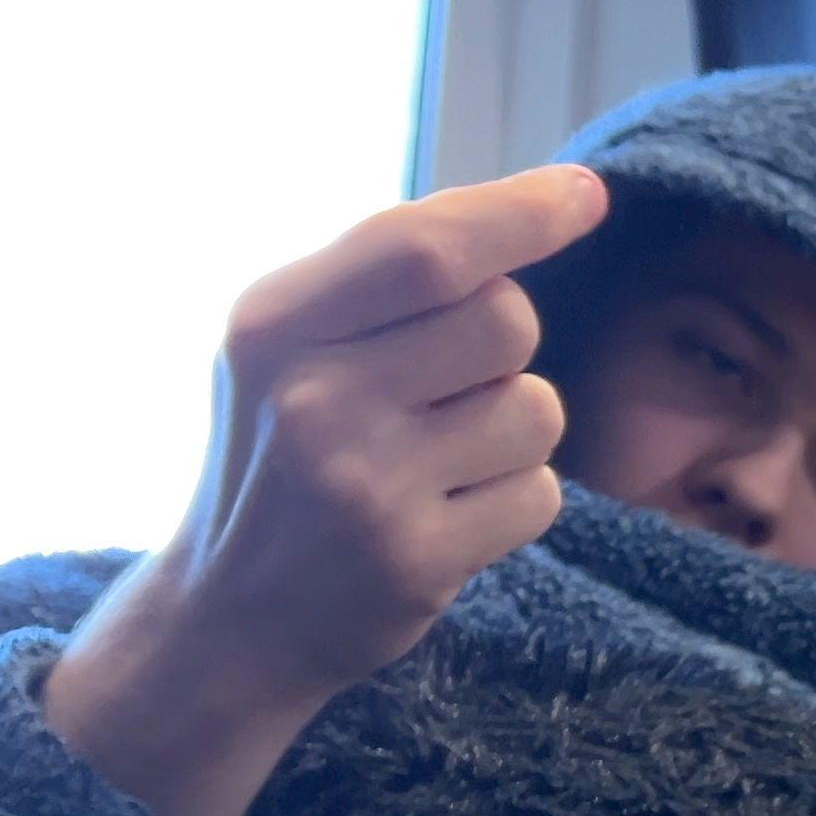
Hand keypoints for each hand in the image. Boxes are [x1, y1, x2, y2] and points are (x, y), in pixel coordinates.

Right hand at [44, 164, 610, 815]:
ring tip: (437, 463)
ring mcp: (366, 485)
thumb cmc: (283, 457)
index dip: (521, 213)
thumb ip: (384, 279)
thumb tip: (547, 202)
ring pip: (538, 409)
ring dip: (512, 430)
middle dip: (501, 347)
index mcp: (274, 324)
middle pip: (506, 320)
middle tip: (440, 391)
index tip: (586, 195)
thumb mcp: (286, 348)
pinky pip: (539, 493)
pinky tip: (446, 518)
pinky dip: (512, 501)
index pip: (423, 247)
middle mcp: (313, 399)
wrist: (228, 621)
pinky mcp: (417, 561)